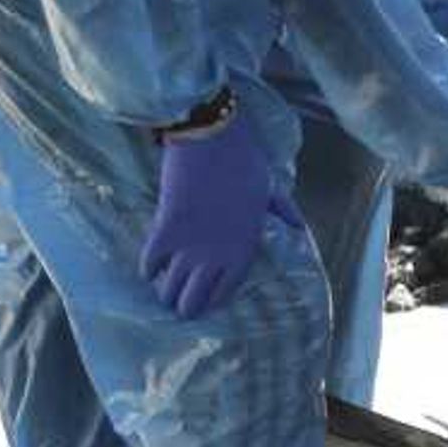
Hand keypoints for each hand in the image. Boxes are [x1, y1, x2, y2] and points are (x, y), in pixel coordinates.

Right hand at [141, 114, 282, 318]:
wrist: (212, 139)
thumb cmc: (244, 162)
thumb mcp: (270, 189)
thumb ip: (283, 211)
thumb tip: (299, 226)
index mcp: (244, 248)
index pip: (225, 292)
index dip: (212, 300)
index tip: (205, 302)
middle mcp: (216, 256)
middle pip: (193, 301)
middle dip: (185, 307)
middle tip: (179, 302)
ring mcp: (189, 246)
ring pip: (169, 289)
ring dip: (165, 292)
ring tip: (164, 290)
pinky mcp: (165, 231)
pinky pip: (150, 264)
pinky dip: (148, 269)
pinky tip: (150, 269)